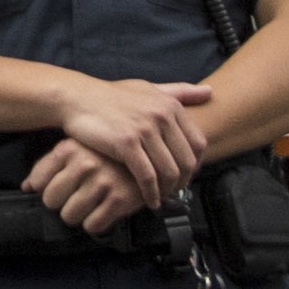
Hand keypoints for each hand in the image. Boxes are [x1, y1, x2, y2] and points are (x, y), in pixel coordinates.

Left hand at [21, 138, 159, 233]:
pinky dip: (96, 224)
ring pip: (70, 216)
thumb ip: (48, 166)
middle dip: (62, 204)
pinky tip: (103, 211)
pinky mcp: (120, 199)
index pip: (39, 183)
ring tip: (90, 205)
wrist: (148, 155)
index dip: (47, 190)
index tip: (59, 189)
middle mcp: (85, 163)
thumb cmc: (104, 155)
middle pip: (51, 202)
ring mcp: (103, 181)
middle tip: (76, 198)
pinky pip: (93, 226)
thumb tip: (26, 187)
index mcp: (70, 149)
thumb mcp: (74, 149)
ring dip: (78, 216)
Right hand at [45, 72, 214, 195]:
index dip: (196, 164)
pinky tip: (149, 201)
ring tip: (163, 198)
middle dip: (183, 181)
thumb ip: (179, 92)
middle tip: (175, 192)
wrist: (79, 99)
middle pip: (186, 160)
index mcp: (170, 105)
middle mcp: (161, 116)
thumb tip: (209, 92)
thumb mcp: (149, 88)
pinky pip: (147, 176)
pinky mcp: (126, 144)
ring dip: (168, 191)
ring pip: (169, 171)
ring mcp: (144, 130)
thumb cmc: (113, 96)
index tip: (186, 176)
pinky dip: (151, 193)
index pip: (198, 143)